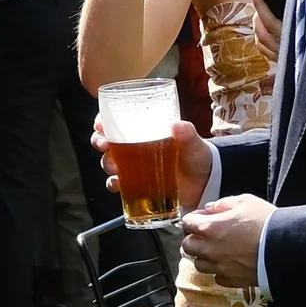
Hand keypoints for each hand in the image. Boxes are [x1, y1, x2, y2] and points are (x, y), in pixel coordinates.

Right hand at [98, 114, 214, 211]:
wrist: (206, 182)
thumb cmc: (196, 156)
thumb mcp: (193, 142)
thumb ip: (187, 133)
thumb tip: (177, 125)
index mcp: (145, 131)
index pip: (118, 121)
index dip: (103, 121)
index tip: (100, 124)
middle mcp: (135, 147)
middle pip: (107, 141)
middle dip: (99, 142)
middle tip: (103, 144)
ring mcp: (135, 167)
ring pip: (109, 162)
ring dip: (106, 163)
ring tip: (113, 167)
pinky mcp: (137, 185)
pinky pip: (118, 184)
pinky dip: (113, 184)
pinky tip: (117, 185)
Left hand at [183, 192, 271, 283]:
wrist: (285, 249)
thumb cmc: (265, 222)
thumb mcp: (245, 202)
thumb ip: (223, 203)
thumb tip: (210, 208)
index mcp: (209, 227)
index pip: (187, 223)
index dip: (193, 219)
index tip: (201, 218)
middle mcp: (209, 249)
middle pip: (188, 246)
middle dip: (194, 239)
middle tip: (206, 236)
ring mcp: (218, 267)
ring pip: (199, 264)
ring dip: (204, 257)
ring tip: (217, 251)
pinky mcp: (231, 280)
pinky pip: (217, 277)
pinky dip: (220, 271)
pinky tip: (230, 264)